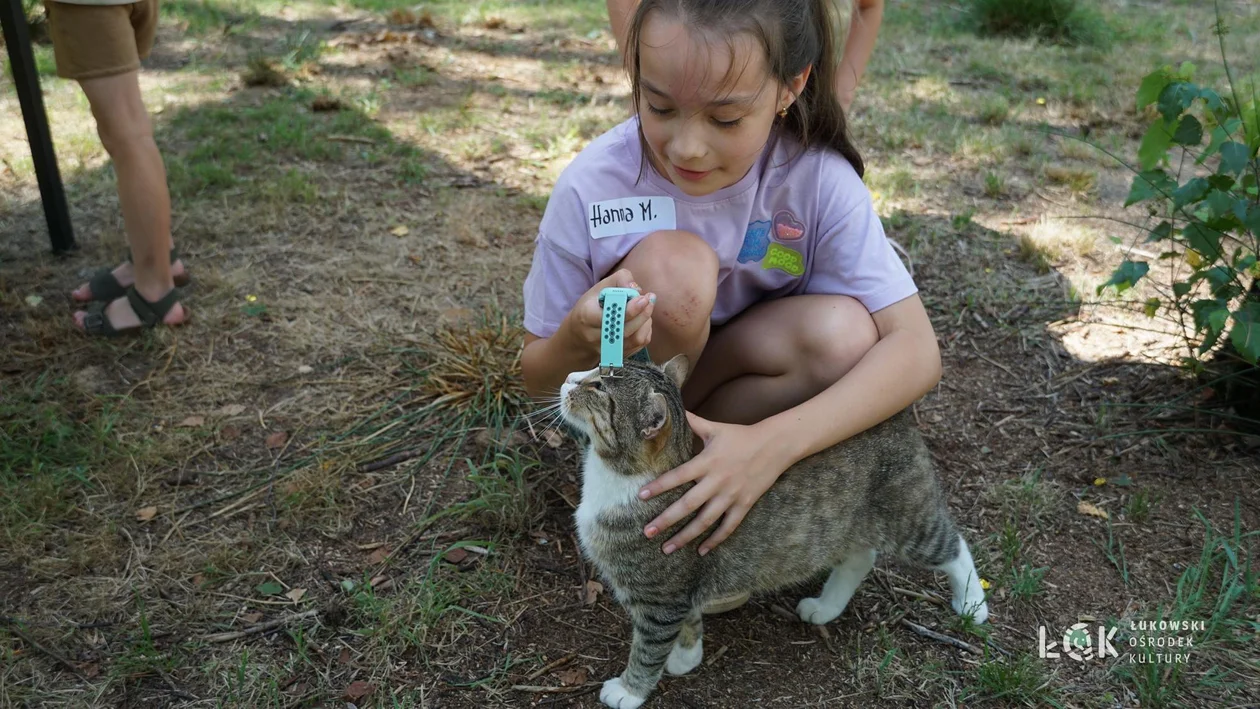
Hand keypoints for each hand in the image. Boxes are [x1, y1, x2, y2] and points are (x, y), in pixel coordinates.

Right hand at [563, 268, 654, 359]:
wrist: (577, 338)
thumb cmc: (589, 308)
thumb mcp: (598, 289)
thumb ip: (618, 280)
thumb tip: (636, 287)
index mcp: (586, 317)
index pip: (610, 316)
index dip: (629, 309)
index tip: (642, 297)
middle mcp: (595, 337)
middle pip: (625, 329)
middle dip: (642, 313)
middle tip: (650, 299)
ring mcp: (607, 350)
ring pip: (635, 339)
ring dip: (646, 321)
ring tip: (647, 308)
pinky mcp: (617, 355)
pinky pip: (639, 345)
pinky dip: (645, 330)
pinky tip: (643, 320)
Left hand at [637, 412, 790, 554]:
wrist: (775, 445)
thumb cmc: (741, 435)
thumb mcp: (715, 427)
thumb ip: (692, 422)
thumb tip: (673, 407)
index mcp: (707, 462)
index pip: (678, 476)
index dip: (659, 486)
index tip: (641, 496)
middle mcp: (717, 481)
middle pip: (688, 505)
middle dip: (666, 520)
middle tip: (647, 532)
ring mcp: (731, 496)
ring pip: (705, 521)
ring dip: (685, 536)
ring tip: (667, 548)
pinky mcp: (744, 505)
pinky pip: (728, 527)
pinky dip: (714, 540)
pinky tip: (701, 551)